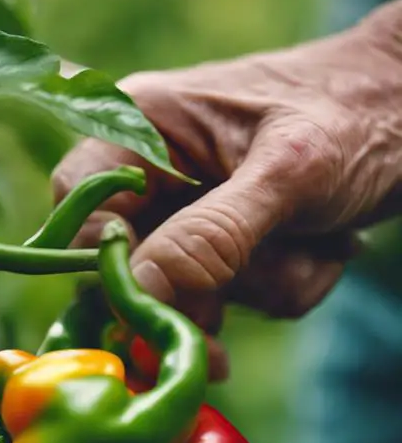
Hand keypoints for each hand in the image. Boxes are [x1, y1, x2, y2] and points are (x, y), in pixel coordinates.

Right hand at [53, 0, 401, 368]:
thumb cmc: (360, 116)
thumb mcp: (289, 173)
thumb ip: (214, 234)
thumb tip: (142, 289)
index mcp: (145, 124)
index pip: (82, 207)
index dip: (108, 264)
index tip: (156, 306)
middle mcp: (158, 168)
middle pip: (135, 264)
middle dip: (204, 292)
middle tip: (239, 326)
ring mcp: (195, 207)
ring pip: (192, 290)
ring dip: (264, 285)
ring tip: (320, 242)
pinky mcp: (232, 239)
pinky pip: (237, 294)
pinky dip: (285, 284)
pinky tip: (324, 246)